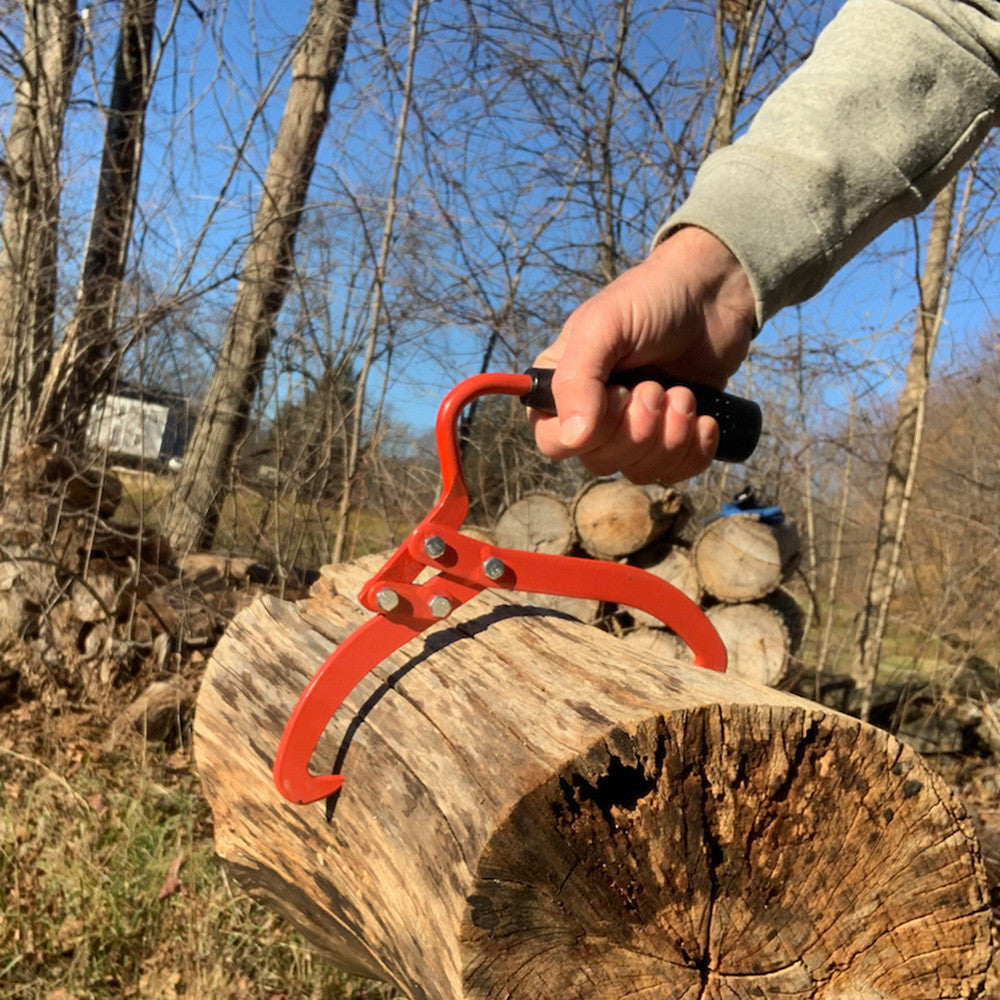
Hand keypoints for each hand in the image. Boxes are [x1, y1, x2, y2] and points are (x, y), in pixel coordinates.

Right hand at [530, 226, 755, 483]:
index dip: (590, 432)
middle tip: (658, 386)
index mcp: (562, 386)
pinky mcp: (673, 438)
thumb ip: (577, 379)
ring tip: (684, 395)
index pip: (553, 442)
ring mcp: (634, 429)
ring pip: (638, 471)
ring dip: (670, 438)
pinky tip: (705, 420)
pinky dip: (695, 451)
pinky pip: (674, 474)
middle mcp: (591, 414)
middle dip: (639, 429)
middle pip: (600, 462)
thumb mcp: (604, 327)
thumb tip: (574, 438)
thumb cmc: (652, 299)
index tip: (620, 392)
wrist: (714, 294)